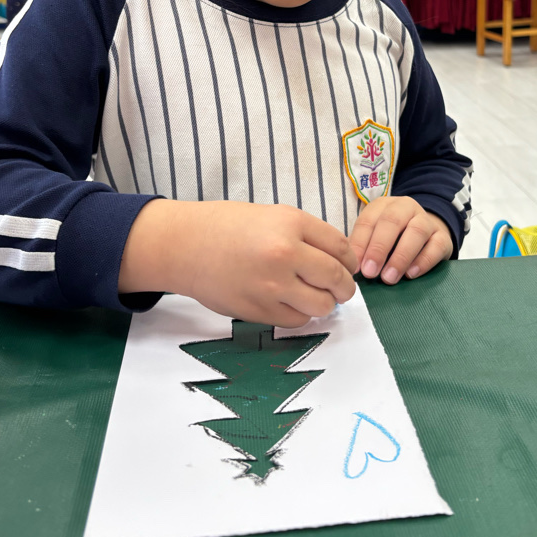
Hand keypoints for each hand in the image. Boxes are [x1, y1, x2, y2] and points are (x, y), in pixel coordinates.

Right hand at [119, 200, 356, 327]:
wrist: (185, 245)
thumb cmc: (227, 226)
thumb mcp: (273, 216)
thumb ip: (306, 235)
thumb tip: (339, 260)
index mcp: (291, 223)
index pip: (340, 248)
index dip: (350, 261)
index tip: (349, 267)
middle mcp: (285, 253)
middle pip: (336, 279)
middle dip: (344, 287)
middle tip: (341, 289)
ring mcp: (271, 284)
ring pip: (321, 305)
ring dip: (324, 303)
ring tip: (317, 297)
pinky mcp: (258, 310)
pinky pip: (296, 320)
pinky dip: (300, 315)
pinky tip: (292, 304)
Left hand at [349, 196, 452, 284]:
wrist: (427, 233)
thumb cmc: (393, 237)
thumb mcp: (375, 235)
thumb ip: (363, 248)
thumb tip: (350, 268)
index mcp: (383, 205)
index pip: (368, 220)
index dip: (359, 243)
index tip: (354, 267)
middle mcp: (406, 207)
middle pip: (392, 221)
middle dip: (379, 248)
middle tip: (370, 272)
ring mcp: (427, 220)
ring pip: (417, 231)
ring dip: (401, 256)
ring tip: (389, 277)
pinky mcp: (443, 236)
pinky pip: (436, 246)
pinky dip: (423, 261)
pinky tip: (411, 274)